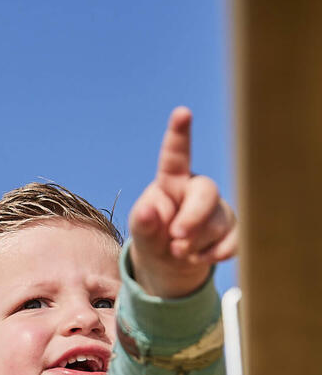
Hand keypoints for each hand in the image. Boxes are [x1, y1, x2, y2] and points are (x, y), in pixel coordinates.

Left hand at [129, 107, 237, 298]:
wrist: (170, 263)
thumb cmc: (153, 237)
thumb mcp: (141, 232)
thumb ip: (142, 223)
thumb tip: (149, 211)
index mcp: (171, 181)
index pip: (175, 156)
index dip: (179, 134)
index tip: (182, 112)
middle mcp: (198, 189)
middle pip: (206, 192)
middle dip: (192, 219)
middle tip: (176, 240)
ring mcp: (218, 208)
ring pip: (216, 224)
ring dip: (194, 246)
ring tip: (177, 252)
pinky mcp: (234, 228)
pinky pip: (232, 242)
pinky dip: (212, 256)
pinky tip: (197, 258)